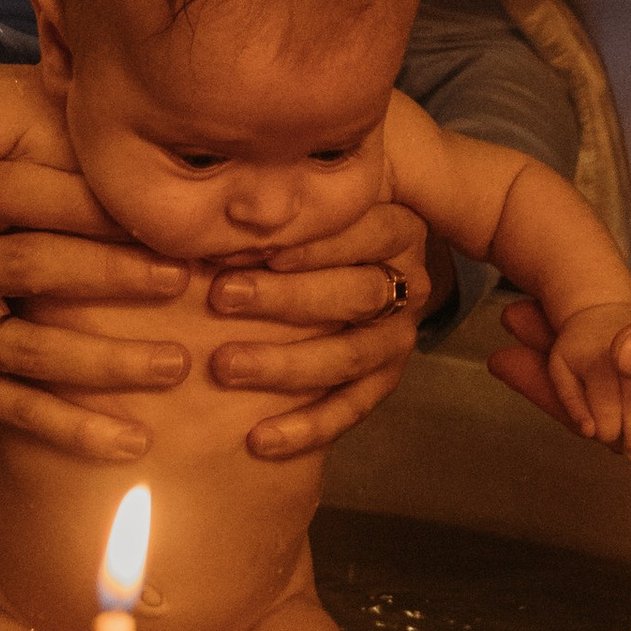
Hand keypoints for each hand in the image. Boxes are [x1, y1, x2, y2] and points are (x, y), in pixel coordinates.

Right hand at [0, 143, 191, 464]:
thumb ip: (38, 169)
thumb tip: (132, 140)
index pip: (15, 191)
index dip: (85, 199)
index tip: (153, 210)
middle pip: (33, 265)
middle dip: (113, 272)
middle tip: (183, 279)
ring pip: (34, 351)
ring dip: (111, 361)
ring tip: (176, 363)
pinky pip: (21, 414)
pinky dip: (78, 430)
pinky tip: (133, 442)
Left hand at [204, 198, 434, 461]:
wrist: (347, 263)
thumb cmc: (314, 218)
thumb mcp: (314, 191)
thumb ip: (287, 194)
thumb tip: (223, 212)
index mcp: (399, 228)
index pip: (364, 231)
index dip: (312, 243)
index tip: (257, 249)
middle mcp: (408, 284)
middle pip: (356, 293)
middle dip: (286, 297)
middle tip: (222, 296)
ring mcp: (398, 337)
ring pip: (350, 355)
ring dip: (286, 364)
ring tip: (225, 366)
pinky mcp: (383, 381)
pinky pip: (350, 409)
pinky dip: (307, 427)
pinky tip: (259, 439)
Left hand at [490, 290, 630, 460]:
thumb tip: (617, 352)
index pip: (605, 418)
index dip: (551, 387)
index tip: (506, 348)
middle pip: (610, 411)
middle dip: (557, 372)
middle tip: (509, 323)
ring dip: (589, 363)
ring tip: (546, 322)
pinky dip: (630, 361)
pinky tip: (617, 337)